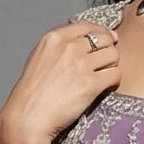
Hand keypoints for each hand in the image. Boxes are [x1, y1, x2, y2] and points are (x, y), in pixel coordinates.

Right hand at [0, 21, 119, 143]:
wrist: (29, 117)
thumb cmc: (31, 93)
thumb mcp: (39, 58)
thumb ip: (58, 47)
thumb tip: (80, 43)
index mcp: (54, 38)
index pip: (87, 26)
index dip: (100, 32)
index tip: (106, 40)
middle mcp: (69, 47)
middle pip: (104, 38)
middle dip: (108, 48)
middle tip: (106, 61)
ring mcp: (81, 65)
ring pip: (113, 54)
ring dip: (112, 64)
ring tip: (104, 75)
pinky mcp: (91, 84)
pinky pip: (115, 74)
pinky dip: (114, 80)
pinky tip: (106, 86)